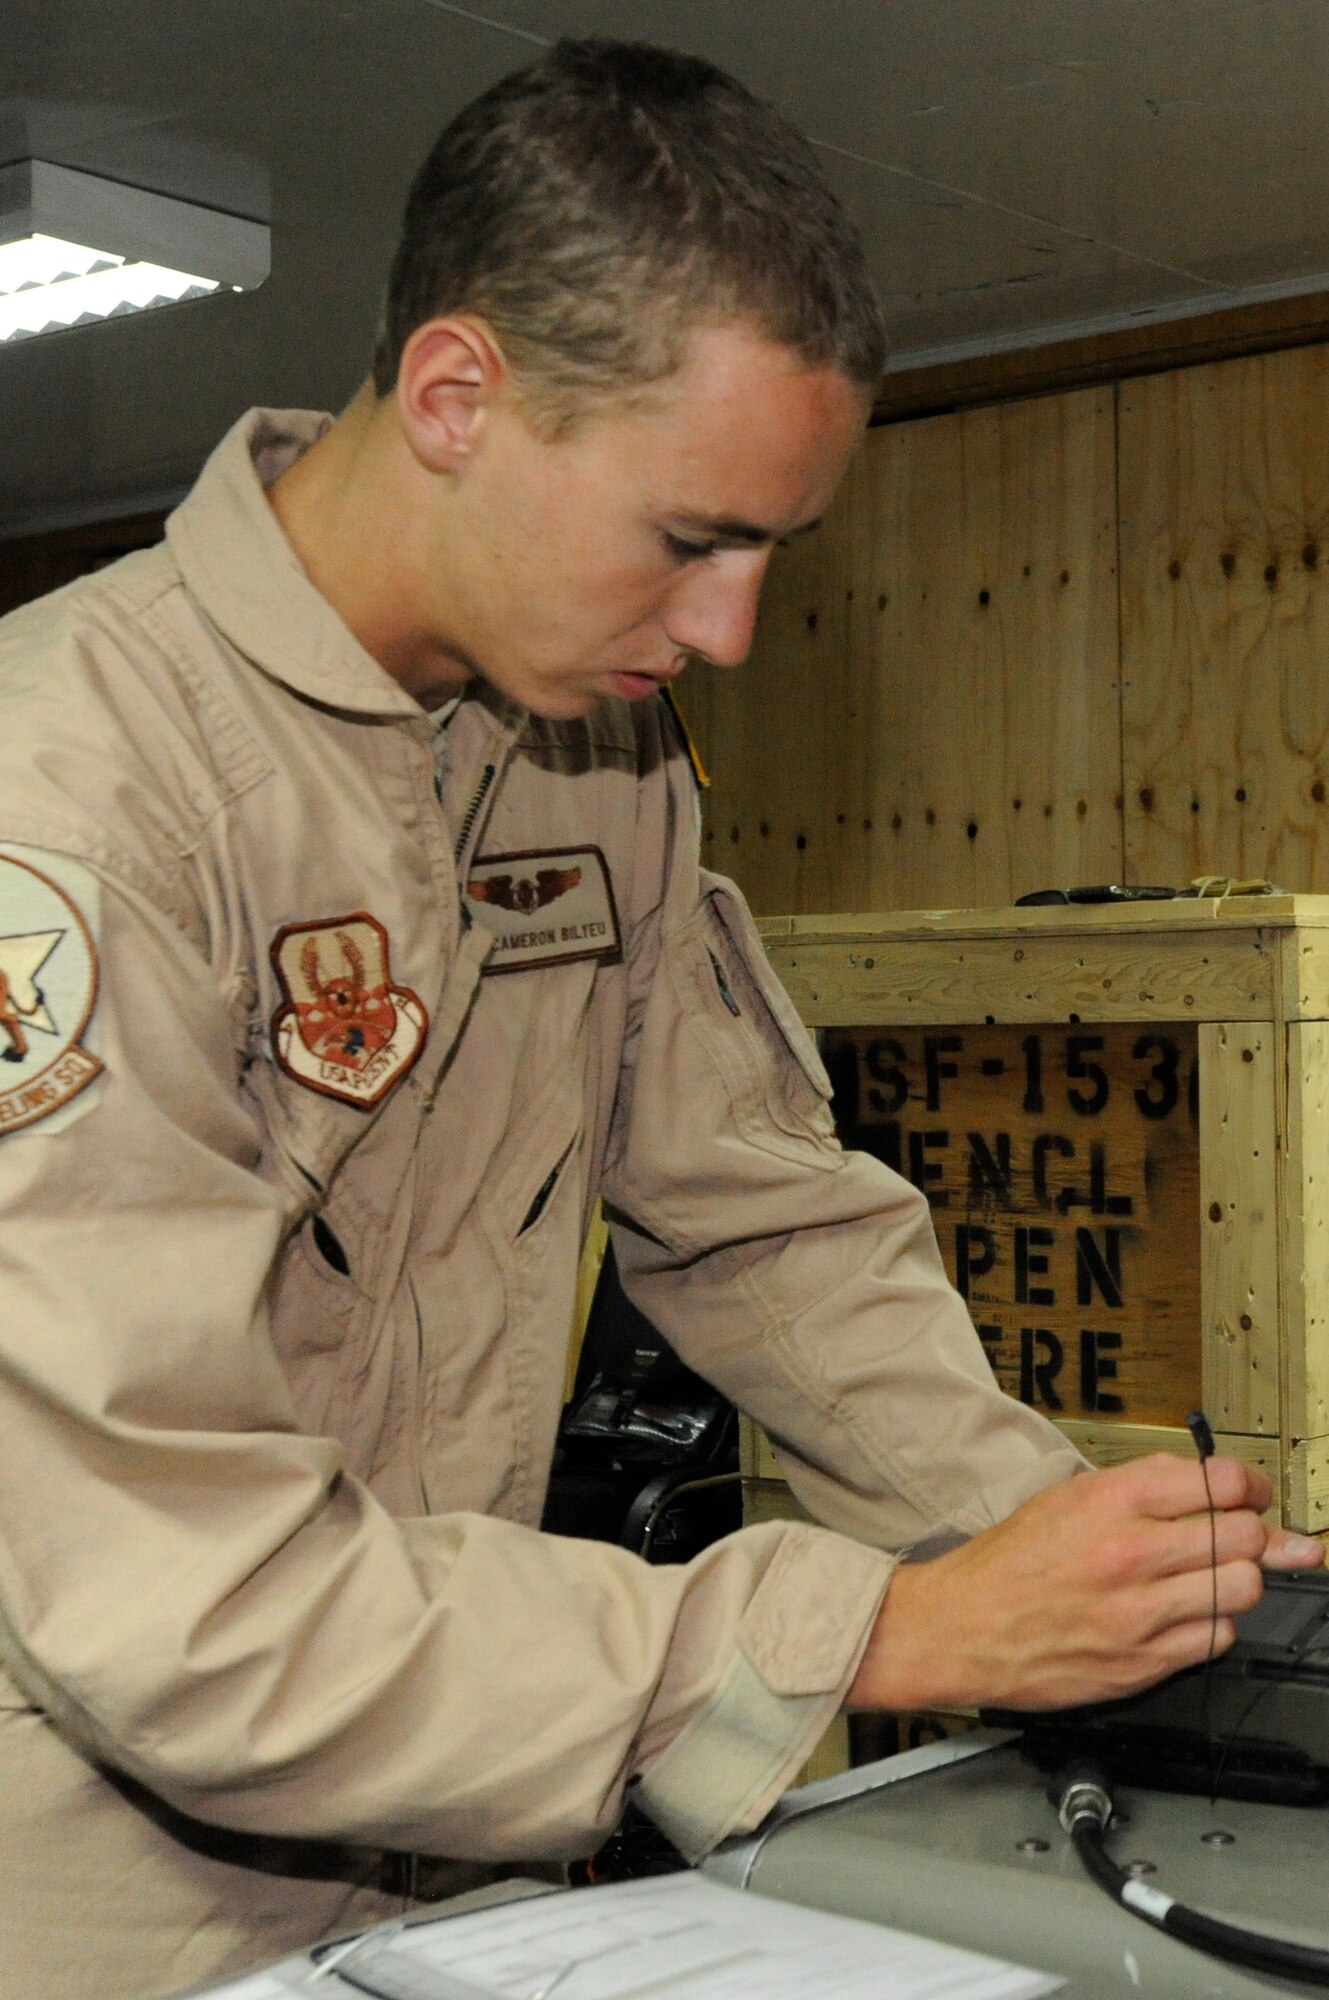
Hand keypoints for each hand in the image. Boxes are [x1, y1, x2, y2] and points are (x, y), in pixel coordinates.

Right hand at [845, 1453, 1323, 1714]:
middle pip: (1244, 1534)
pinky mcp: (1143, 1663)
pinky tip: (1185, 1614)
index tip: (1253, 1494)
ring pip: (1243, 1588)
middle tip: (1240, 1535)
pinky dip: (1212, 1625)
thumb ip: (1142, 1486)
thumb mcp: (1068, 1497)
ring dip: (1238, 1579)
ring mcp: (1140, 1612)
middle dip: (1252, 1532)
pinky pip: (1217, 1638)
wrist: (960, 1627)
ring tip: (1214, 1577)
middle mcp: (1131, 1552)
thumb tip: (1210, 1485)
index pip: (1223, 1481)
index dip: (1251, 1487)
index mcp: (1111, 1500)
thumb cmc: (1007, 1563)